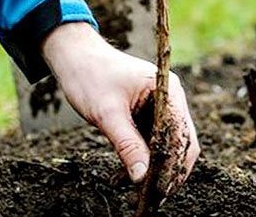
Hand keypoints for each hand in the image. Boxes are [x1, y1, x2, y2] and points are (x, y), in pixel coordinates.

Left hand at [42, 22, 199, 193]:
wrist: (74, 57)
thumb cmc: (90, 76)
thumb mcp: (107, 114)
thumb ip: (127, 145)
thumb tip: (142, 177)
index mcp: (167, 90)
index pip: (182, 135)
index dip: (174, 165)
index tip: (159, 190)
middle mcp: (170, 98)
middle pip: (180, 143)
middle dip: (166, 171)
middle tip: (150, 198)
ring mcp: (160, 107)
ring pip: (166, 146)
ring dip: (153, 169)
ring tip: (133, 191)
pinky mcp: (147, 115)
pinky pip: (152, 143)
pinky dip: (142, 160)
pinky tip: (124, 176)